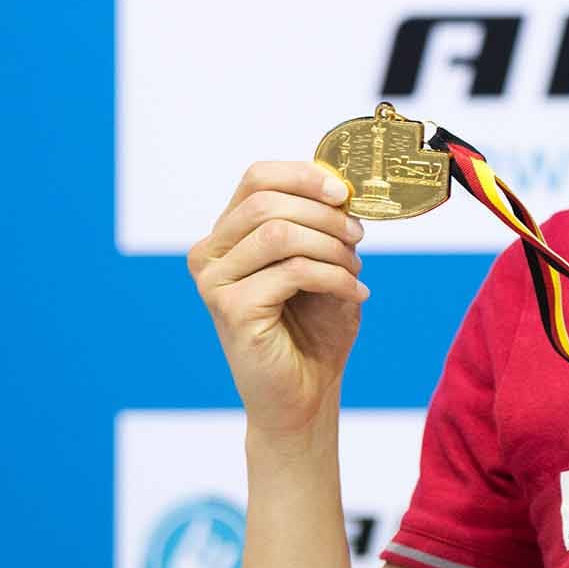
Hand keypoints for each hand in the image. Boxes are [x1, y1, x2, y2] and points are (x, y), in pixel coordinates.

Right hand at [188, 161, 366, 435]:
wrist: (306, 392)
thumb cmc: (313, 326)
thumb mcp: (322, 260)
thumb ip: (321, 222)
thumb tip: (340, 185)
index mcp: (228, 235)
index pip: (257, 178)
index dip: (303, 175)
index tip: (344, 192)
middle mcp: (210, 254)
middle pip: (267, 202)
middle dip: (325, 215)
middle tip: (358, 238)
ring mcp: (215, 282)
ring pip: (279, 233)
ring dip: (331, 247)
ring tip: (355, 270)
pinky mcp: (231, 309)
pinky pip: (292, 271)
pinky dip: (334, 277)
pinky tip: (353, 295)